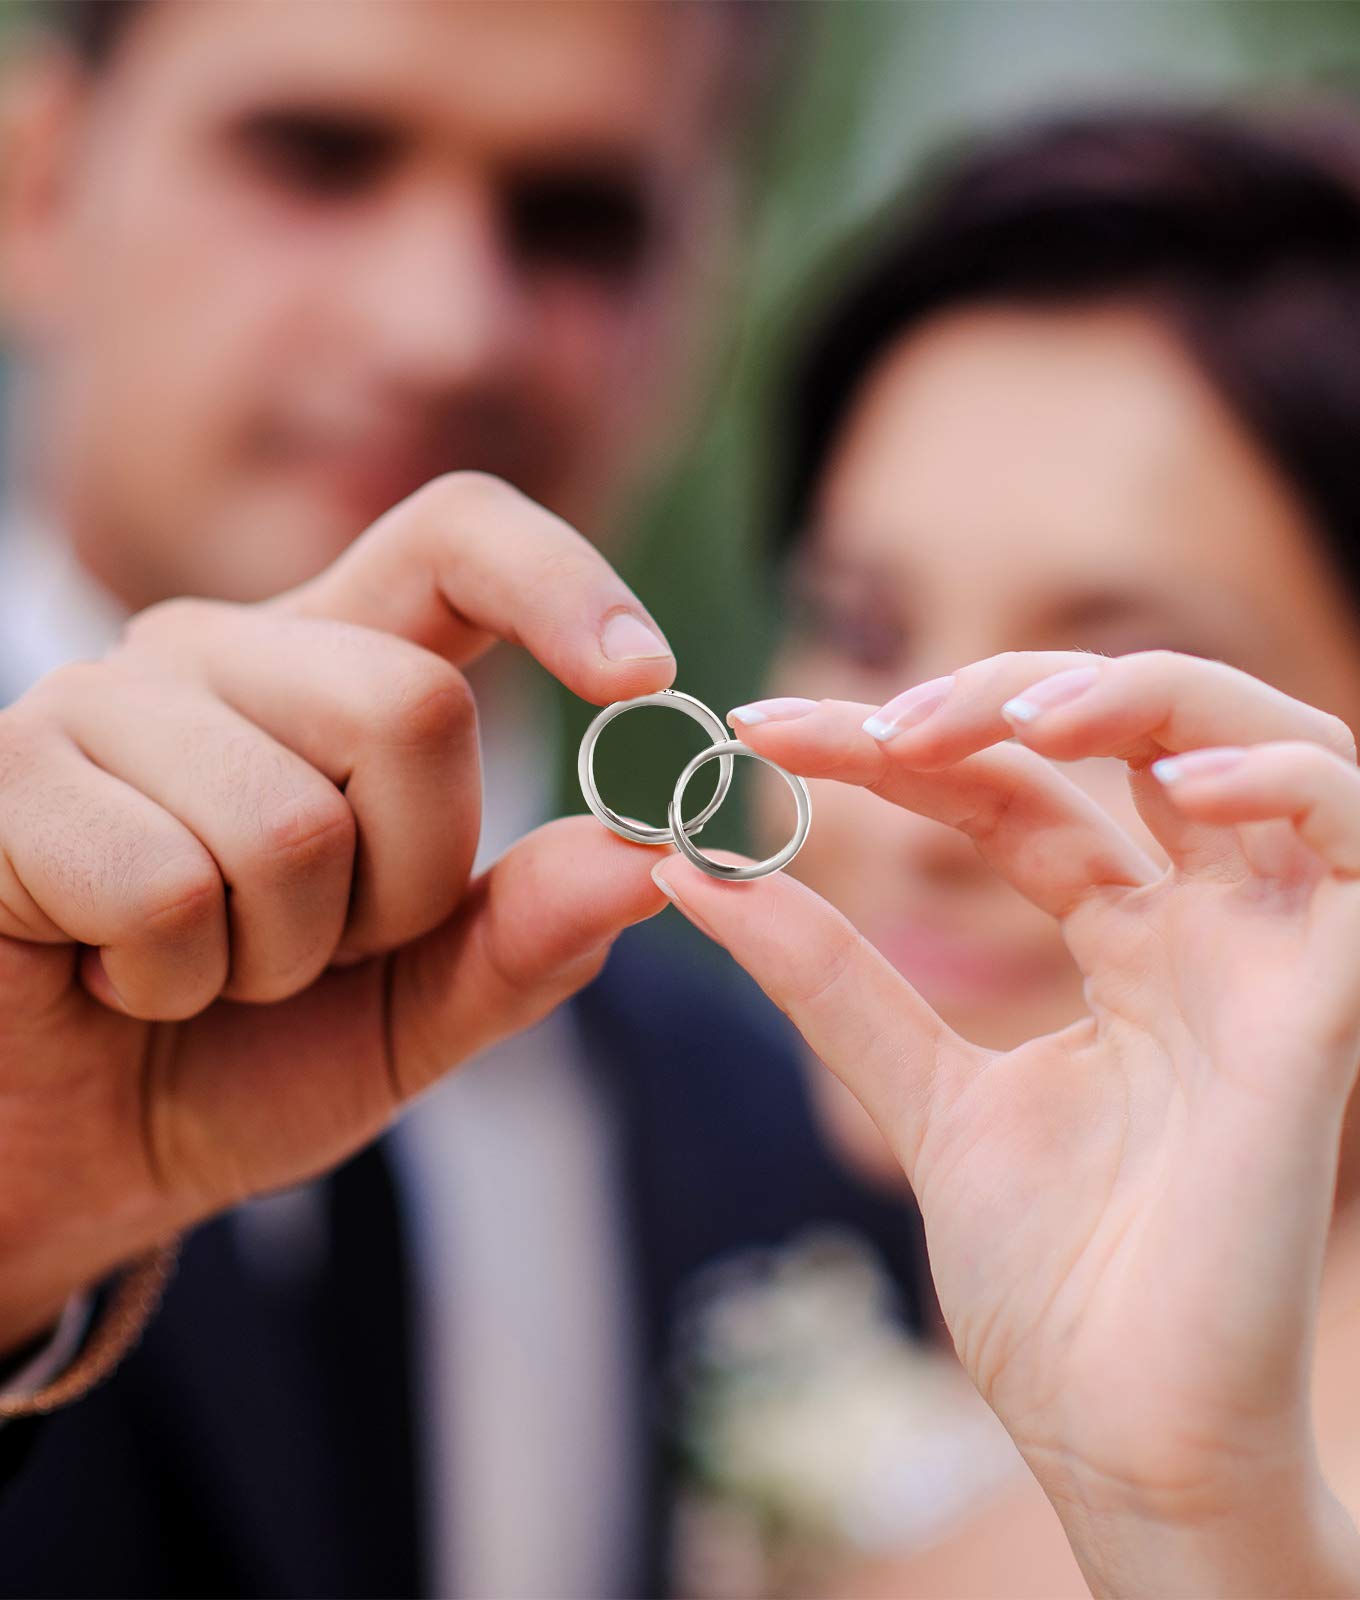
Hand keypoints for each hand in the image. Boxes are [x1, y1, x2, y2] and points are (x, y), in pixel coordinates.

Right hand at [0, 472, 673, 1350]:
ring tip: (206, 971)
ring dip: (279, 955)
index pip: (454, 537)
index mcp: (333, 673)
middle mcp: (220, 652)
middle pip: (412, 705)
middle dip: (408, 883)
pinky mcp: (5, 775)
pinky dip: (174, 981)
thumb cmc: (235, 1061)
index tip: (645, 678)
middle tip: (325, 950)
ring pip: (293, 819)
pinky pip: (169, 888)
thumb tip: (649, 852)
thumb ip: (526, 935)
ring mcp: (100, 701)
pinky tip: (115, 978)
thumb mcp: (414, 1013)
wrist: (58, 1159)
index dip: (559, 582)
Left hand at [652, 650, 1359, 1596]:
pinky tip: (1172, 783)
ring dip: (1153, 698)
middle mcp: (1210, 936)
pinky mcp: (1332, 1020)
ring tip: (1022, 718)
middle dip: (1015, 696)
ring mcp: (1275, 968)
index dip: (908, 746)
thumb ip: (829, 979)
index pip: (1022, 790)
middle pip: (1148, 736)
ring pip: (1283, 747)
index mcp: (1128, 948)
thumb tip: (692, 869)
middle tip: (882, 725)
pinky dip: (1288, 784)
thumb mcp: (917, 1095)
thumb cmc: (1050, 1287)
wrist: (1120, 1442)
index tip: (770, 732)